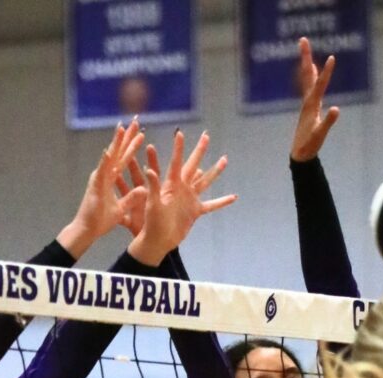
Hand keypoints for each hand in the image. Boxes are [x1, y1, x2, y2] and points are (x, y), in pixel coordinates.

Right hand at [58, 121, 146, 257]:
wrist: (87, 230)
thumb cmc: (100, 220)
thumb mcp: (121, 209)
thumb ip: (131, 198)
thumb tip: (143, 190)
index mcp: (110, 179)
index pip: (124, 159)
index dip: (132, 146)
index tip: (141, 133)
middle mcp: (104, 175)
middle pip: (118, 153)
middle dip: (127, 137)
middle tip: (136, 121)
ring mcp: (99, 179)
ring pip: (110, 158)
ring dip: (116, 143)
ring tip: (122, 128)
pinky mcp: (96, 186)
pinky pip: (102, 173)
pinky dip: (105, 162)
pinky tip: (110, 151)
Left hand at [128, 130, 236, 265]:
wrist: (158, 240)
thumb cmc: (151, 222)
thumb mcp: (152, 203)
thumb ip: (153, 187)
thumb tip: (149, 170)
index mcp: (171, 184)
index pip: (176, 162)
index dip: (178, 148)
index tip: (179, 133)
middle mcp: (182, 188)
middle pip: (193, 165)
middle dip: (200, 151)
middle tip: (206, 136)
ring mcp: (190, 199)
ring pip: (205, 181)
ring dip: (215, 171)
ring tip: (225, 159)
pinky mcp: (195, 211)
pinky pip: (212, 206)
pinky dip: (222, 202)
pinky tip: (234, 197)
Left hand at [290, 36, 339, 161]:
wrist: (299, 155)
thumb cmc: (309, 145)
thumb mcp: (320, 134)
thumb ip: (328, 121)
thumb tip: (337, 109)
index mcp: (311, 106)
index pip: (319, 85)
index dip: (326, 72)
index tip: (332, 58)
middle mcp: (307, 102)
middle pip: (307, 75)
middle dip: (306, 57)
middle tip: (303, 40)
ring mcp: (307, 104)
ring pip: (307, 80)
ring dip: (307, 64)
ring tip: (306, 51)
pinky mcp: (309, 108)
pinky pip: (309, 87)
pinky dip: (311, 77)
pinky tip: (311, 73)